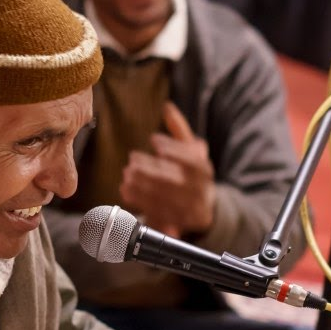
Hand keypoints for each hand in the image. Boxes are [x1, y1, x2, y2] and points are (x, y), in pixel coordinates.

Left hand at [119, 101, 214, 236]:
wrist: (204, 208)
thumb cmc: (192, 173)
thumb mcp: (191, 150)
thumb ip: (178, 129)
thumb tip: (167, 106)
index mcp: (204, 169)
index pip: (190, 158)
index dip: (173, 148)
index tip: (154, 140)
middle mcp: (200, 189)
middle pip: (174, 179)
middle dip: (151, 168)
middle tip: (132, 160)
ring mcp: (190, 208)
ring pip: (164, 196)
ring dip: (142, 185)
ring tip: (126, 175)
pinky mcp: (177, 222)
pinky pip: (157, 212)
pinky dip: (139, 201)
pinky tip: (126, 191)